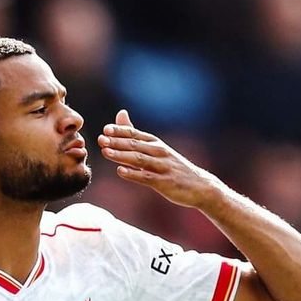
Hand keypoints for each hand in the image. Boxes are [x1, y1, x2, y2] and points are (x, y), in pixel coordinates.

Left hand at [98, 109, 221, 208]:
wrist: (199, 185)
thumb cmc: (172, 167)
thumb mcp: (156, 148)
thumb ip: (135, 134)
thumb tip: (120, 114)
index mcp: (155, 143)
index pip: (135, 134)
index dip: (121, 131)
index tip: (106, 129)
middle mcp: (159, 152)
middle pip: (135, 145)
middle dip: (117, 142)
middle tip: (101, 139)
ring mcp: (162, 167)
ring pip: (138, 159)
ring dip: (121, 155)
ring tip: (105, 153)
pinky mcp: (163, 182)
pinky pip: (146, 177)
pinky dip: (133, 174)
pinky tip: (120, 171)